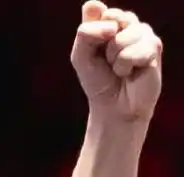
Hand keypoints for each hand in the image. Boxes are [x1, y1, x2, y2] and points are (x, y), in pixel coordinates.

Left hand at [71, 1, 162, 121]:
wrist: (113, 105)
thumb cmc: (97, 79)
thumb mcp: (81, 56)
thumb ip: (85, 32)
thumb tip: (106, 14)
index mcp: (110, 21)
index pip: (98, 12)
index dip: (93, 33)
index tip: (94, 50)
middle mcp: (128, 23)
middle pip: (111, 19)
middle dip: (103, 46)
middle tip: (107, 61)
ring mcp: (143, 33)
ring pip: (122, 38)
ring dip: (114, 59)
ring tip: (119, 68)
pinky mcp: (154, 46)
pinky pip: (132, 52)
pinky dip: (125, 66)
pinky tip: (130, 72)